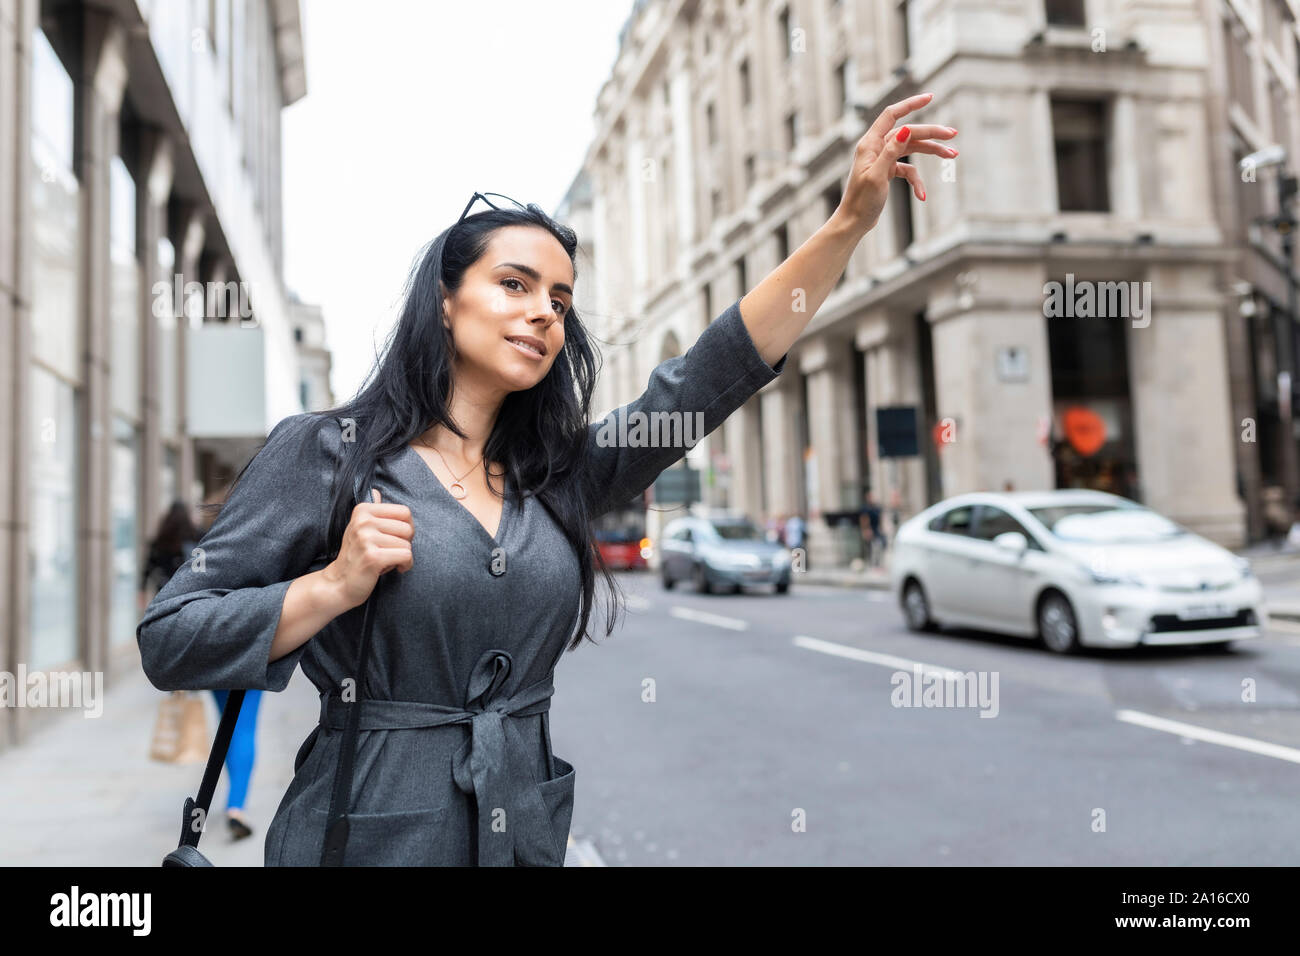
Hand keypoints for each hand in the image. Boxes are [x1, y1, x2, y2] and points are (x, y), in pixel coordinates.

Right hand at [322, 488, 413, 609]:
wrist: (340, 583)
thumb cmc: (357, 555)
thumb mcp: (360, 528)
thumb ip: (372, 511)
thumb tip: (376, 491)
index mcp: (362, 510)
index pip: (404, 512)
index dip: (406, 527)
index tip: (396, 538)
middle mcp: (363, 521)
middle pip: (408, 528)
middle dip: (406, 543)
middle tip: (391, 552)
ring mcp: (366, 539)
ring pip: (407, 544)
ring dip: (402, 557)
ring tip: (387, 561)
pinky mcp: (373, 557)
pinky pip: (406, 556)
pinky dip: (406, 565)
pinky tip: (396, 569)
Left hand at [838, 91, 958, 232]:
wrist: (853, 222)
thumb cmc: (861, 201)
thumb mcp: (877, 176)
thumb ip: (891, 152)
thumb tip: (906, 129)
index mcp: (870, 144)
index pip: (891, 115)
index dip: (910, 104)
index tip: (930, 97)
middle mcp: (876, 148)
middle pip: (908, 133)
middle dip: (931, 133)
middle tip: (953, 135)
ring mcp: (883, 159)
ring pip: (912, 148)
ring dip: (931, 151)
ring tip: (952, 155)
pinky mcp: (887, 172)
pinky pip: (908, 170)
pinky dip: (916, 180)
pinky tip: (922, 195)